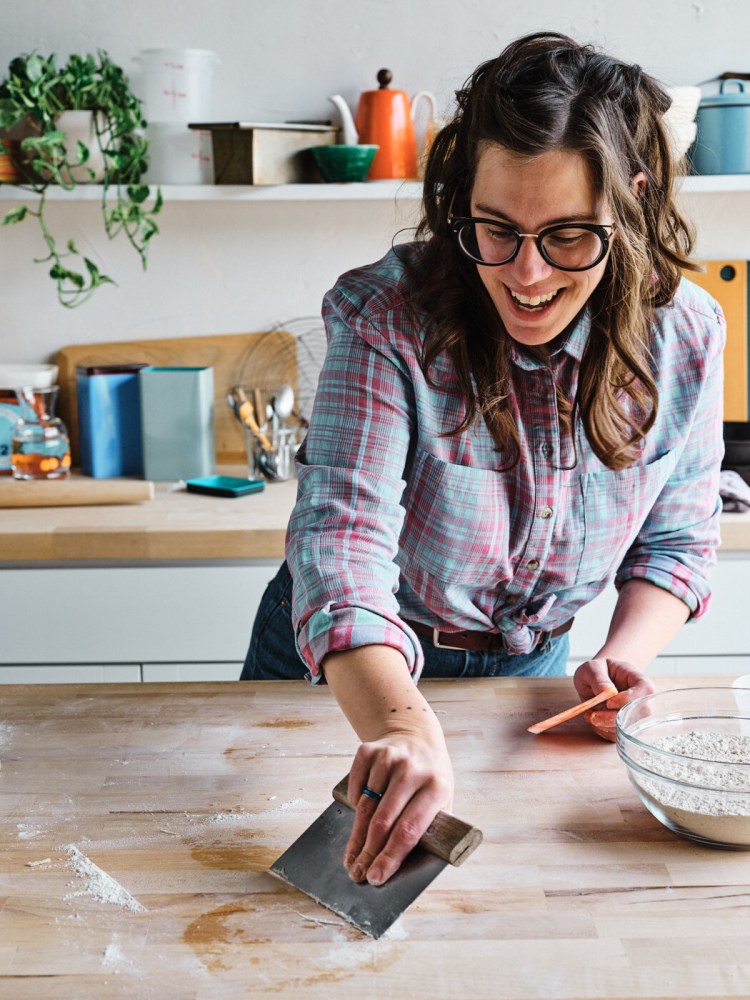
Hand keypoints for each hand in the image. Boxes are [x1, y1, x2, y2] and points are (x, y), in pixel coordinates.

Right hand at [343, 730, 453, 885]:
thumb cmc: (429, 780)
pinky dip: (354, 805)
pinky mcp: (369, 751)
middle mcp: (412, 770)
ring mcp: (389, 758)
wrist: (417, 737)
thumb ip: (426, 830)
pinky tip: (359, 817)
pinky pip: (355, 788)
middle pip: (382, 822)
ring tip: (352, 856)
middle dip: (368, 853)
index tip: (376, 877)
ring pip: (365, 807)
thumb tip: (397, 866)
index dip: (390, 857)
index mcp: (437, 787)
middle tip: (357, 873)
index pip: (409, 831)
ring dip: (356, 837)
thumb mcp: (440, 802)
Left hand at [573, 657, 655, 741]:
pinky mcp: (623, 727)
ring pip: (626, 729)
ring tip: (589, 714)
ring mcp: (634, 715)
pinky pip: (616, 736)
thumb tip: (607, 691)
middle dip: (612, 718)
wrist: (594, 679)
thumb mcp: (592, 667)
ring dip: (604, 725)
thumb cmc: (597, 670)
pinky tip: (593, 720)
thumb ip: (598, 677)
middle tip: (592, 715)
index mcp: (639, 681)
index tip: (608, 702)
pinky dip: (601, 731)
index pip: (645, 691)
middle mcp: (641, 700)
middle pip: (637, 715)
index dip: (627, 700)